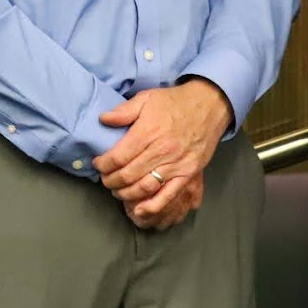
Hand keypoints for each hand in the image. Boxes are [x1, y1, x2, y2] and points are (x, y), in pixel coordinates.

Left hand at [94, 78, 232, 228]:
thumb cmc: (175, 102)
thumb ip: (124, 111)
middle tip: (106, 180)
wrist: (209, 105)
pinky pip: (168, 195)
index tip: (98, 164)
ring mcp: (176, 164)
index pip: (118, 157)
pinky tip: (139, 209)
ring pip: (144, 187)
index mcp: (148, 132)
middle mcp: (161, 151)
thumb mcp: (146, 98)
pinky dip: (152, 206)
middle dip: (111, 181)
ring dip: (126, 194)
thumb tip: (103, 120)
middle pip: (128, 175)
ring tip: (118, 191)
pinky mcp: (188, 174)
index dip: (103, 165)